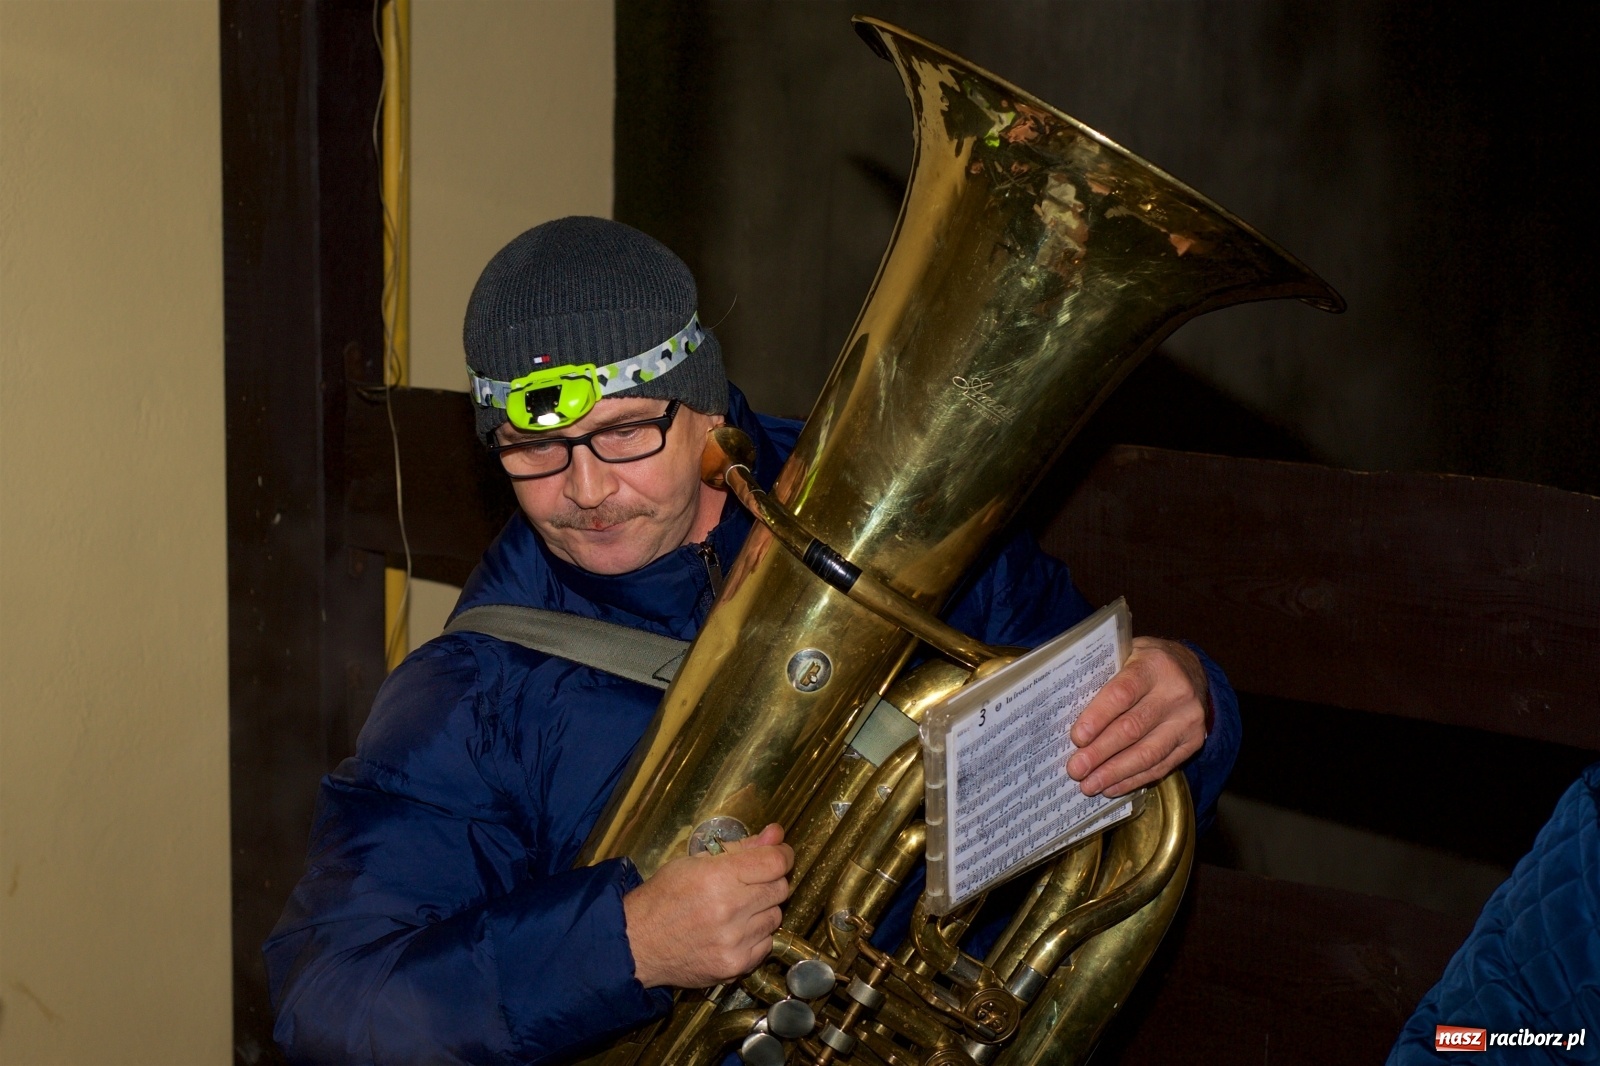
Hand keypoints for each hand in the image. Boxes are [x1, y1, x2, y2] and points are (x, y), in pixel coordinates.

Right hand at [622, 822, 793, 988]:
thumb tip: (777, 833)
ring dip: (762, 910)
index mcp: (717, 878)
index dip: (782, 854)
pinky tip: (733, 931)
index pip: (775, 862)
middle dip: (770, 881)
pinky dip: (755, 936)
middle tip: (748, 882)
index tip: (779, 854)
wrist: (636, 944)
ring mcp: (734, 942)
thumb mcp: (694, 862)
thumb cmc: (662, 898)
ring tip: (736, 909)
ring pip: (775, 917)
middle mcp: (729, 911)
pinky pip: (766, 944)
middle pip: (780, 888)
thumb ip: (741, 848)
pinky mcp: (734, 966)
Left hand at [1066, 637, 1209, 797]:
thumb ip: (1103, 677)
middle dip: (1100, 752)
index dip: (1098, 717)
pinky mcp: (1193, 742)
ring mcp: (1188, 720)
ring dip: (1115, 772)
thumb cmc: (1147, 664)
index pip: (1123, 693)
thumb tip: (1066, 714)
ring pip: (1148, 753)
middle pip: (1132, 728)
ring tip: (1089, 785)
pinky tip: (1111, 787)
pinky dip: (1133, 779)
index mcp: (1155, 665)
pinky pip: (1161, 766)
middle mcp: (1176, 693)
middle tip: (1076, 769)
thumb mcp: (1127, 655)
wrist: (1192, 671)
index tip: (1077, 738)